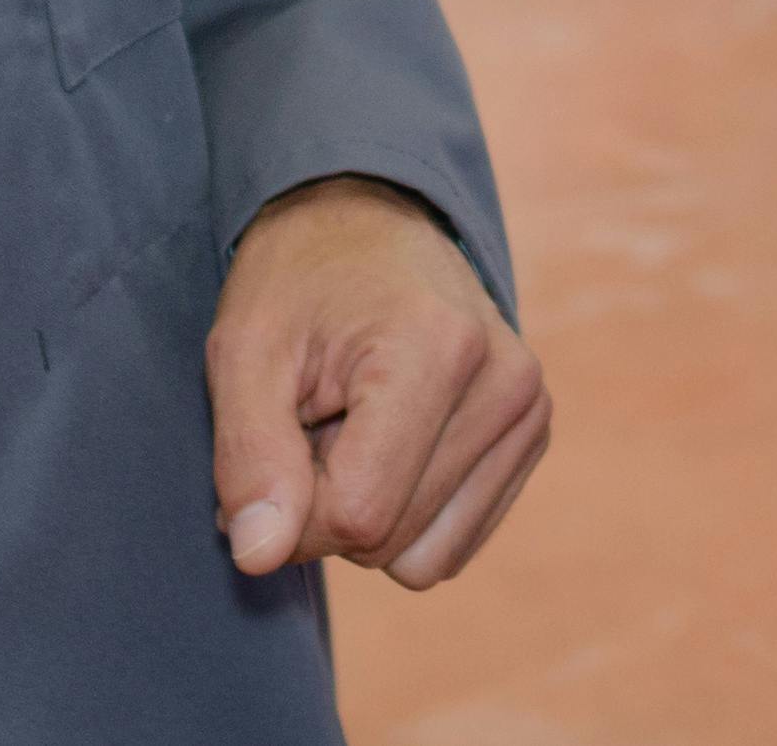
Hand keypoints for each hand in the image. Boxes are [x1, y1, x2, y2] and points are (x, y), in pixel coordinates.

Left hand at [207, 176, 549, 589]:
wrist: (368, 217)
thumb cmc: (298, 283)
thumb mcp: (244, 353)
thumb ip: (248, 457)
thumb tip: (260, 558)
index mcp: (436, 349)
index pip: (358, 515)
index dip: (290, 513)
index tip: (268, 451)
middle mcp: (505, 383)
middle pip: (389, 541)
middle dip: (326, 505)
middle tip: (313, 420)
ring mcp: (529, 411)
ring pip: (424, 560)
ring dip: (369, 510)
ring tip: (352, 426)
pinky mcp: (532, 435)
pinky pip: (452, 545)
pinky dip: (406, 510)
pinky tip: (391, 439)